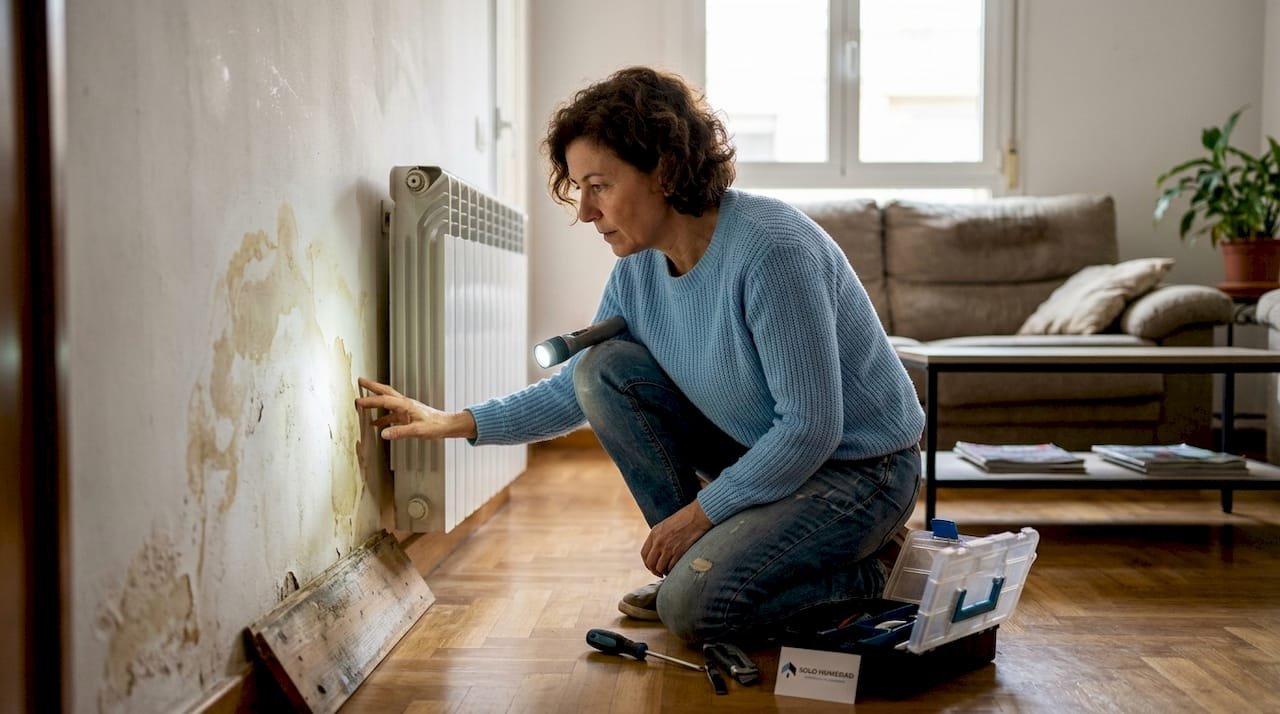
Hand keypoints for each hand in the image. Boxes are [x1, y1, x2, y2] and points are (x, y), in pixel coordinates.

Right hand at [354, 377, 476, 440]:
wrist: (447, 425)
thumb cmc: (435, 426)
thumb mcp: (417, 431)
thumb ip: (400, 432)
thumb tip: (383, 434)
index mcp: (406, 405)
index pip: (384, 401)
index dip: (371, 401)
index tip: (358, 401)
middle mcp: (405, 404)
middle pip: (385, 392)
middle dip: (372, 386)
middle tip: (360, 381)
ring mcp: (406, 409)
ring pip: (387, 402)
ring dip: (375, 401)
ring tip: (363, 402)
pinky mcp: (408, 415)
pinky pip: (391, 414)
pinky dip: (382, 417)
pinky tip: (376, 424)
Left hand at [641, 500, 713, 576]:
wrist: (697, 516)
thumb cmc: (685, 518)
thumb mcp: (666, 525)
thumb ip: (659, 537)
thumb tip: (657, 549)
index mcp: (654, 533)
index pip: (644, 553)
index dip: (647, 562)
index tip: (651, 566)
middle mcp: (658, 541)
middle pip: (650, 563)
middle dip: (654, 570)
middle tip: (659, 573)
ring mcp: (668, 548)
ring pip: (660, 567)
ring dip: (663, 572)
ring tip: (667, 572)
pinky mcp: (678, 552)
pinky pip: (671, 567)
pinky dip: (672, 570)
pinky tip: (675, 569)